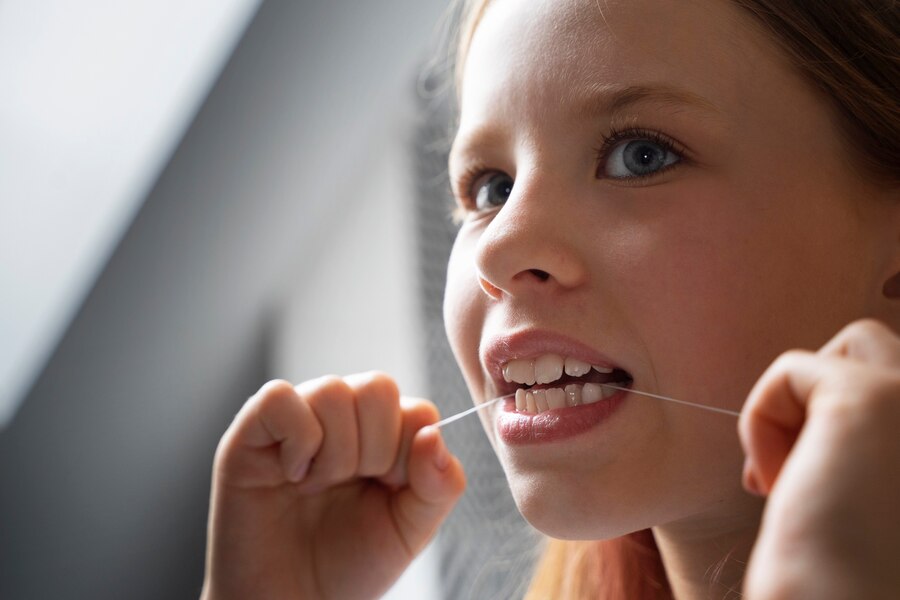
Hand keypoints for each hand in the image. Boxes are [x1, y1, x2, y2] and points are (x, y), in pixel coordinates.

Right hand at [201, 372, 465, 599]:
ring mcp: (298, 419)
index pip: (416, 410)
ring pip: (332, 391)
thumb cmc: (347, 564)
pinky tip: (291, 475)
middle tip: (348, 489)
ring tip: (316, 488)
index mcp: (384, 434)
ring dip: (334, 453)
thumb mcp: (410, 530)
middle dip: (374, 452)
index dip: (409, 453)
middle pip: (378, 389)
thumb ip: (439, 486)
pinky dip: (296, 439)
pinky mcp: (252, 430)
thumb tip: (433, 436)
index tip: (388, 491)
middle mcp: (342, 417)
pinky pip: (280, 398)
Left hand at [740, 319, 899, 598]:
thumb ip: (866, 446)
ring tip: (791, 472)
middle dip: (830, 397)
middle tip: (801, 472)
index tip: (816, 490)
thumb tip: (822, 414)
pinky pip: (792, 368)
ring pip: (854, 342)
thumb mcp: (871, 492)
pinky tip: (771, 482)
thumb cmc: (847, 576)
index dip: (839, 425)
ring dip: (806, 398)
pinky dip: (761, 417)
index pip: (899, 384)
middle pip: (884, 350)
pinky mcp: (873, 399)